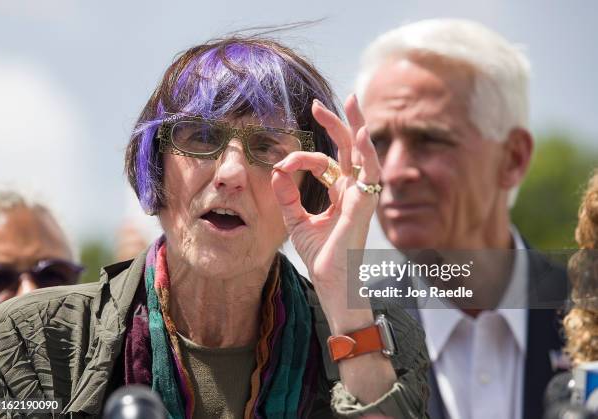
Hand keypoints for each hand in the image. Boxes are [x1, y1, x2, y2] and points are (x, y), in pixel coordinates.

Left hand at [271, 94, 380, 322]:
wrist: (331, 282)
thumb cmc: (320, 255)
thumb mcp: (296, 220)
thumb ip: (287, 196)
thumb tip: (276, 170)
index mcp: (340, 193)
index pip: (323, 162)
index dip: (300, 158)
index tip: (280, 165)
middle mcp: (353, 190)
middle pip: (349, 149)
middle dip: (337, 123)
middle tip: (319, 103)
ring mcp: (361, 196)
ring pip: (363, 154)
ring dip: (357, 127)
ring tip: (350, 102)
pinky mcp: (363, 206)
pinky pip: (369, 174)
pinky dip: (367, 153)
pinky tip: (360, 135)